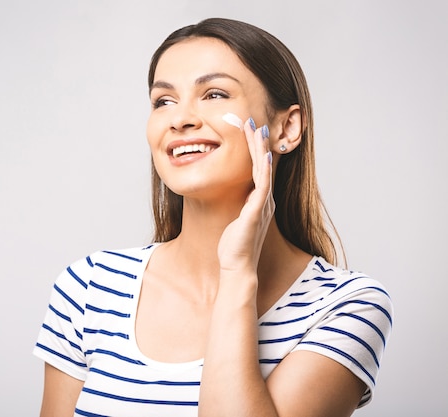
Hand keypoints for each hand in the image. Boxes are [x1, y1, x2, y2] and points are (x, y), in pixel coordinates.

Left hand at [217, 118, 274, 271]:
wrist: (237, 266)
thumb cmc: (233, 246)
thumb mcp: (235, 219)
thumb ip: (239, 205)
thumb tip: (234, 194)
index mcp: (259, 200)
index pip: (257, 168)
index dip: (253, 148)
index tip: (249, 129)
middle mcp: (264, 200)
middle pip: (262, 164)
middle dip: (257, 142)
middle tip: (252, 120)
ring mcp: (262, 205)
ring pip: (262, 170)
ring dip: (259, 149)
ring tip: (256, 129)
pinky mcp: (256, 212)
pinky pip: (262, 187)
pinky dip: (263, 171)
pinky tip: (262, 157)